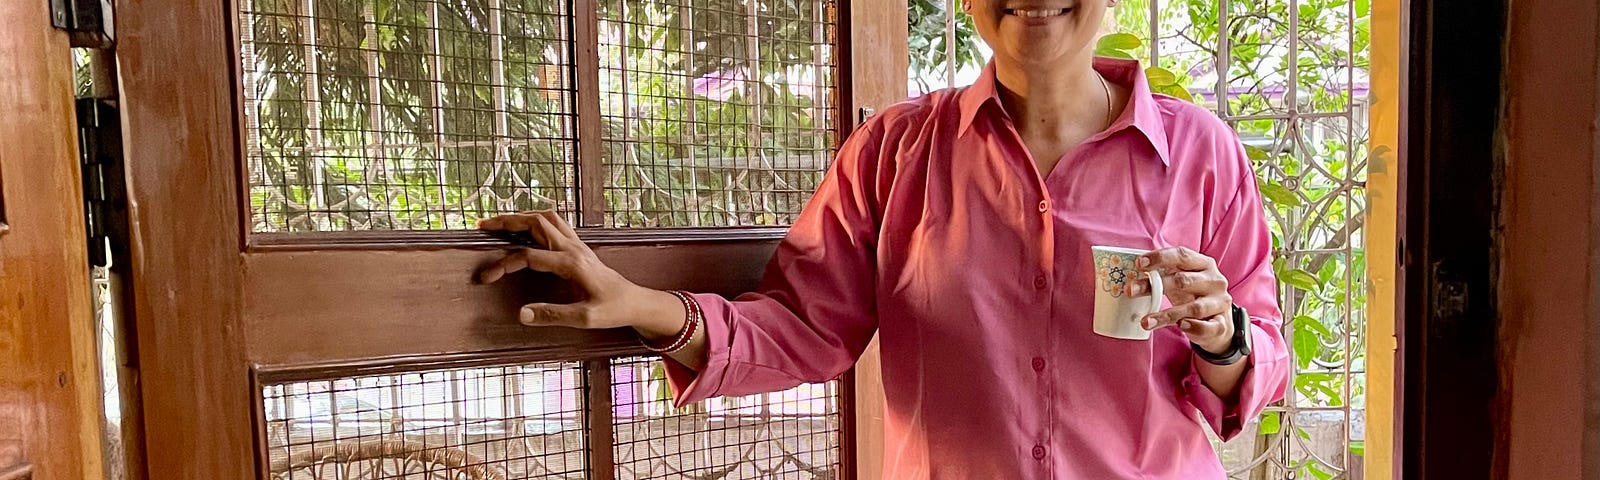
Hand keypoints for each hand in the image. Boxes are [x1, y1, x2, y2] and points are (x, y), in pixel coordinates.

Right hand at [475, 211, 683, 338]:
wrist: (635, 302)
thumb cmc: (613, 310)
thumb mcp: (584, 319)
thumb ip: (552, 315)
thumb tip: (521, 314)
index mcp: (571, 264)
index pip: (528, 257)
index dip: (503, 265)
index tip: (486, 278)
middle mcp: (573, 248)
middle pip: (536, 222)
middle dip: (507, 221)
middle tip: (483, 225)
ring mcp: (577, 244)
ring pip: (546, 217)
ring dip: (521, 216)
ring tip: (499, 222)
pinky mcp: (579, 247)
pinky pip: (555, 223)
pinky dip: (536, 220)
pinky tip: (525, 227)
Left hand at [1126, 246, 1233, 353]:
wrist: (1217, 323)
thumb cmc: (1193, 296)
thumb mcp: (1180, 283)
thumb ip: (1162, 277)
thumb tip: (1131, 280)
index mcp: (1203, 264)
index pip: (1182, 255)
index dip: (1160, 258)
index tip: (1138, 264)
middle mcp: (1214, 280)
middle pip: (1183, 280)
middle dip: (1154, 286)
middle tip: (1130, 291)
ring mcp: (1220, 302)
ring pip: (1193, 307)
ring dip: (1167, 314)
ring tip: (1145, 321)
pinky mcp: (1223, 324)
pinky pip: (1208, 327)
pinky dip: (1194, 327)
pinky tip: (1181, 326)